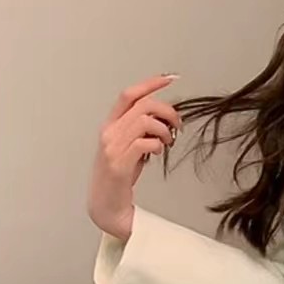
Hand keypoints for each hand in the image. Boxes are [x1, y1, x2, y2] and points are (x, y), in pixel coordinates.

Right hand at [87, 74, 181, 240]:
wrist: (106, 205)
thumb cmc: (120, 177)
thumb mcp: (131, 147)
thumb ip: (142, 131)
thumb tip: (165, 119)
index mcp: (110, 125)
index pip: (129, 95)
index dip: (150, 83)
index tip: (170, 78)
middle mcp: (109, 132)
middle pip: (143, 105)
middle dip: (167, 111)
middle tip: (177, 126)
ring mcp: (112, 147)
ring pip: (146, 121)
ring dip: (164, 130)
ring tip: (167, 142)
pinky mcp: (118, 163)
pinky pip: (144, 143)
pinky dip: (157, 146)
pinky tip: (157, 153)